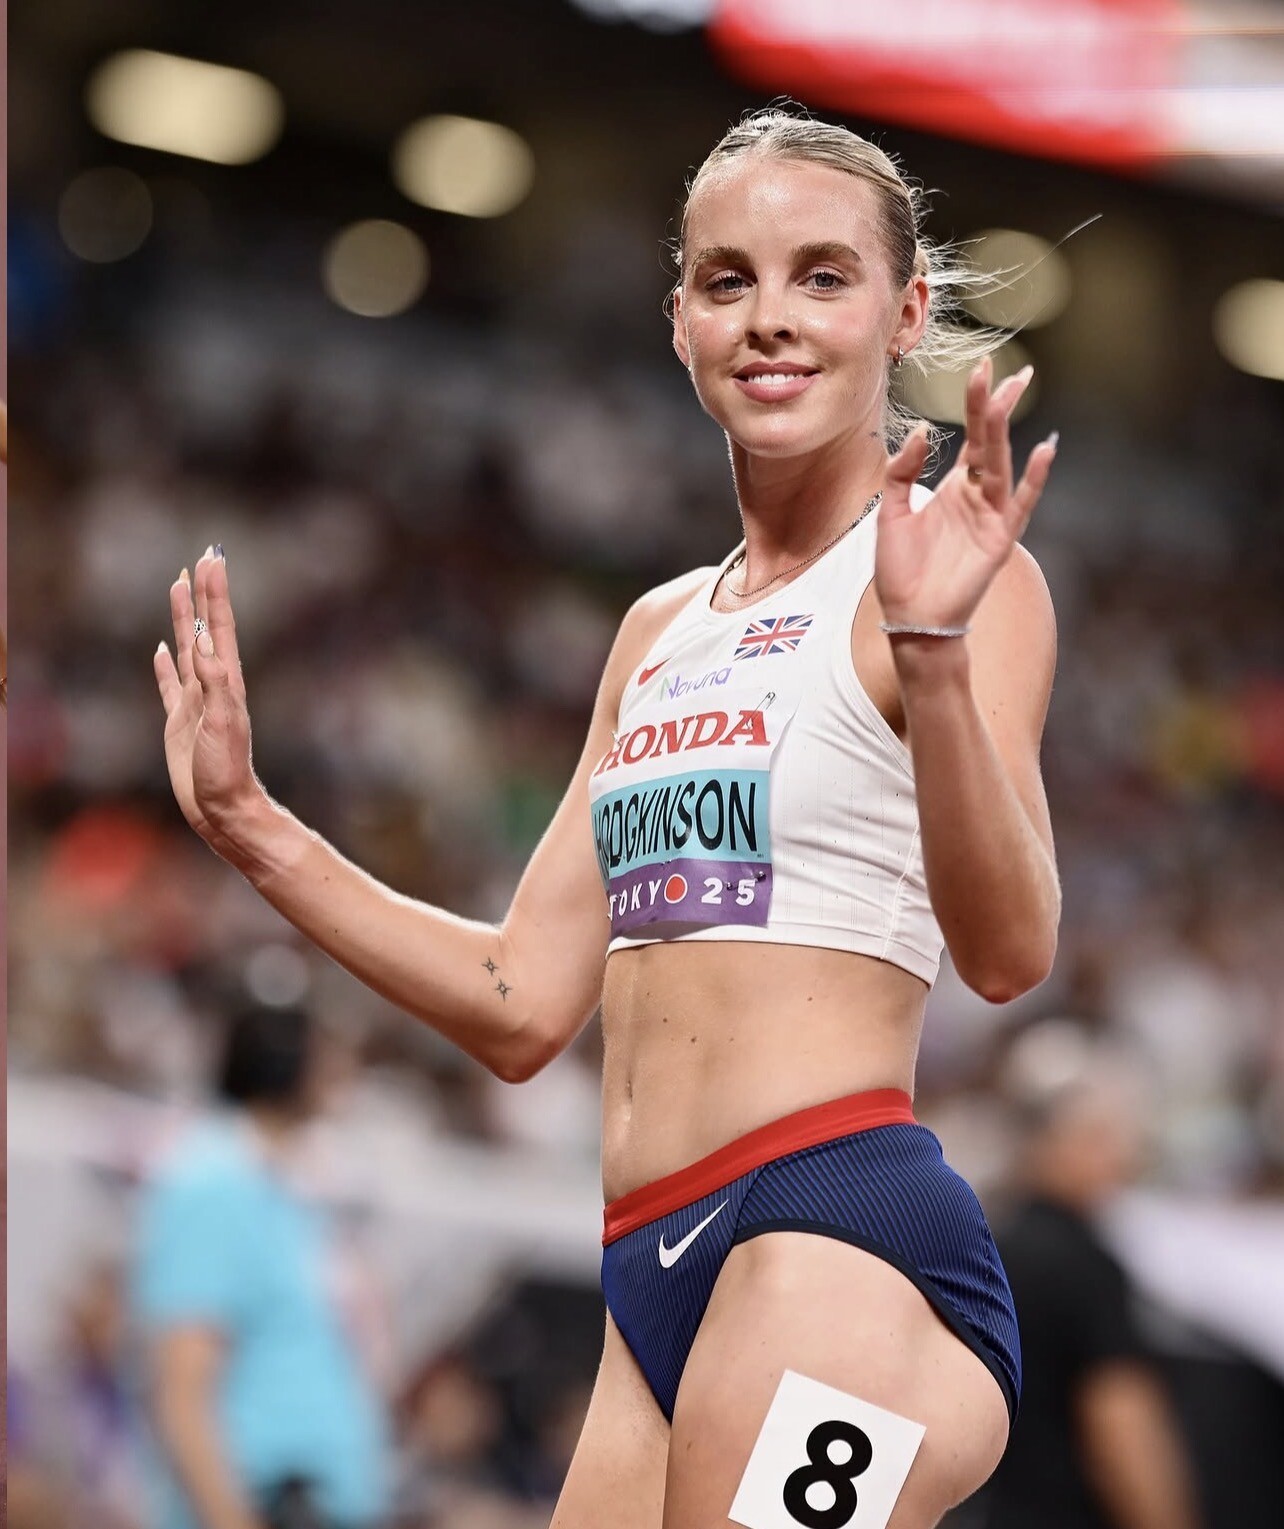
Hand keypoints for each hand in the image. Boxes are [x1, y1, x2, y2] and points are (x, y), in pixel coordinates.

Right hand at [154, 548, 262, 848]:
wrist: (223, 807)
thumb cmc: (227, 770)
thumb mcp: (223, 723)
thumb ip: (215, 683)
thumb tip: (205, 644)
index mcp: (226, 681)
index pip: (220, 626)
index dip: (214, 592)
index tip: (211, 559)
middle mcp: (212, 685)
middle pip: (205, 628)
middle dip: (202, 594)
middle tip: (201, 558)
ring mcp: (195, 702)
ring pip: (186, 649)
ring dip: (183, 618)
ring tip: (178, 587)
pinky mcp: (179, 721)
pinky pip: (169, 685)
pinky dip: (163, 665)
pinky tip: (160, 650)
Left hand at [875, 357, 1056, 630]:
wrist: (909, 616)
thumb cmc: (901, 570)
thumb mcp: (890, 512)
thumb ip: (901, 471)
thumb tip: (923, 432)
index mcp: (953, 486)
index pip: (971, 436)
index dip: (976, 403)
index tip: (982, 369)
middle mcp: (977, 495)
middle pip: (992, 442)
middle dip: (1000, 406)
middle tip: (1013, 371)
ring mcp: (991, 515)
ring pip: (1002, 464)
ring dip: (1007, 430)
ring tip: (1011, 395)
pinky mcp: (999, 539)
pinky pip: (1020, 503)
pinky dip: (1033, 478)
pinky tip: (1043, 449)